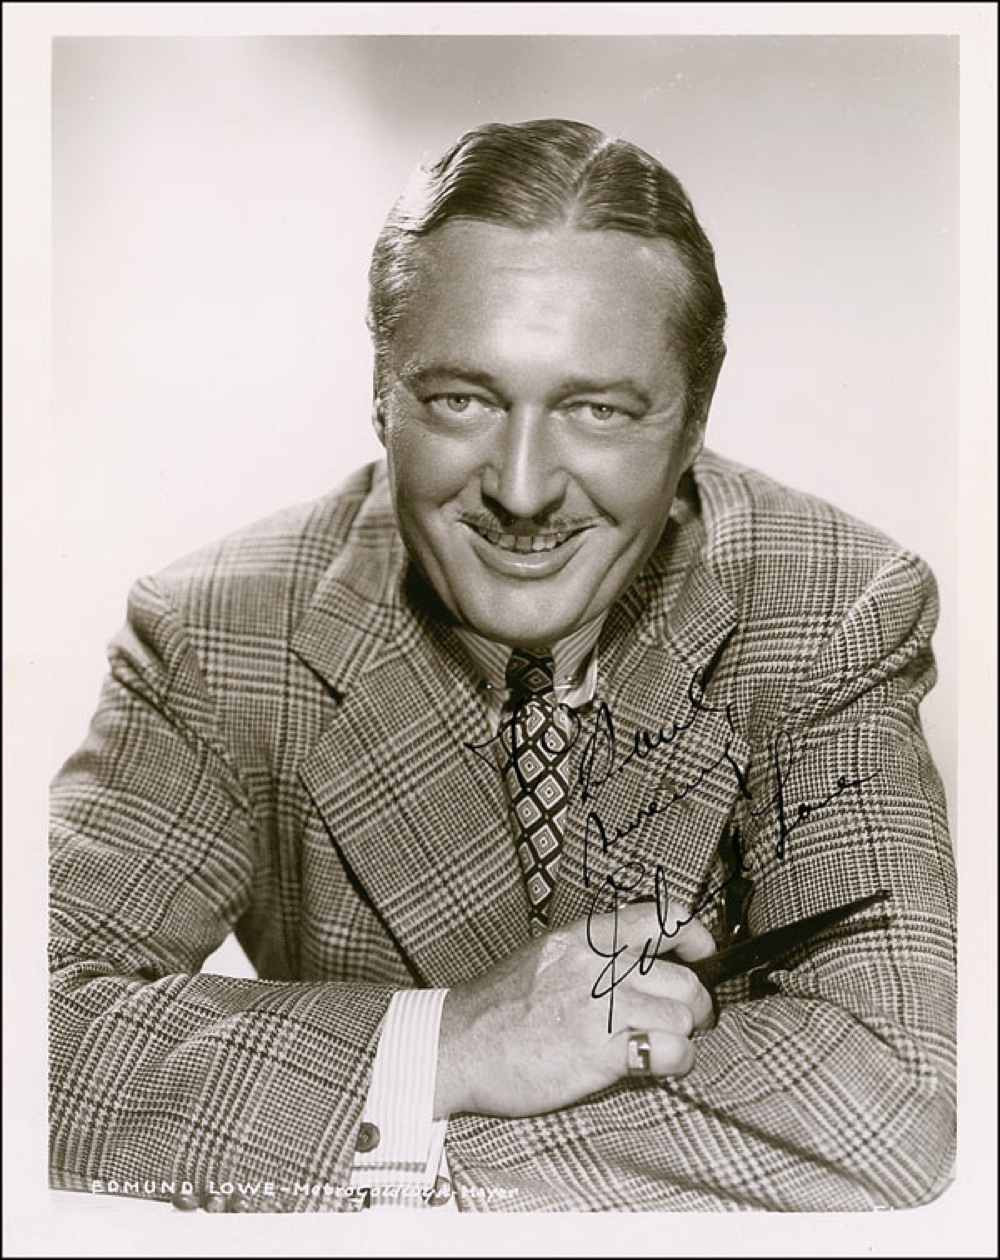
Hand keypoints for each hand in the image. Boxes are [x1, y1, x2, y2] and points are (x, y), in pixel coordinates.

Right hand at [434, 899, 715, 1118]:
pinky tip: (659, 1066)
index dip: (696, 938)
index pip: (663, 920)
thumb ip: (594, 951)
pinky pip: (670, 1051)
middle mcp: (597, 965)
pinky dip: (676, 1062)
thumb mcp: (548, 955)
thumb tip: (646, 955)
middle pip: (685, 979)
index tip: (703, 956)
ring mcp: (599, 1007)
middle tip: (689, 1022)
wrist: (458, 1044)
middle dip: (697, 1006)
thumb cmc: (501, 1006)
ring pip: (683, 1017)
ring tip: (665, 1048)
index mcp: (585, 937)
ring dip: (684, 1038)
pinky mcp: (599, 1051)